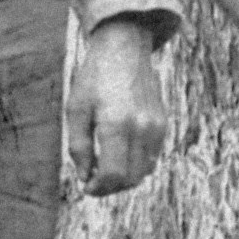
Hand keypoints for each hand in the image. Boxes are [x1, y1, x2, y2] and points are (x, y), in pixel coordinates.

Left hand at [70, 21, 168, 195]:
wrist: (125, 49)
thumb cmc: (94, 79)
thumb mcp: (75, 110)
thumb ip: (79, 147)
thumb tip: (85, 177)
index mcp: (115, 124)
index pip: (113, 175)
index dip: (98, 188)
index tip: (87, 187)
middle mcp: (141, 129)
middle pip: (130, 179)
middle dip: (110, 187)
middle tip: (94, 181)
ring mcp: (155, 128)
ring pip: (144, 172)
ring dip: (124, 178)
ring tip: (105, 168)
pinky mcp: (163, 125)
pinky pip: (152, 157)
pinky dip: (136, 164)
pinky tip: (120, 153)